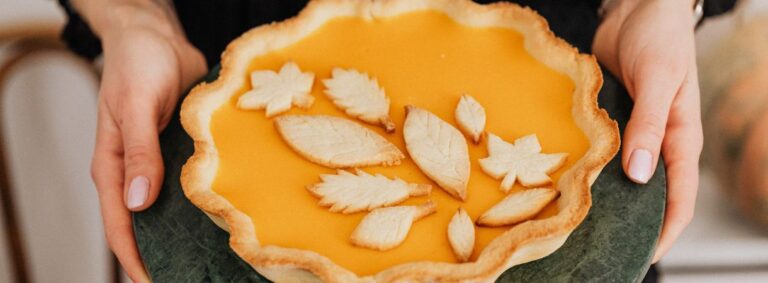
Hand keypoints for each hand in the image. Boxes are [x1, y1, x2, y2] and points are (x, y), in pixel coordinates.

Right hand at [82, 1, 206, 280]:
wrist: (159, 38)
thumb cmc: (137, 66)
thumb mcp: (134, 107)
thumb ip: (137, 154)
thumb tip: (137, 203)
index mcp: (113, 168)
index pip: (119, 225)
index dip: (135, 259)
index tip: (156, 282)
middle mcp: (137, 172)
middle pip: (148, 224)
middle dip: (166, 252)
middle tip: (194, 275)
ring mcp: (162, 165)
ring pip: (174, 208)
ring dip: (190, 230)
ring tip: (217, 256)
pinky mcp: (186, 153)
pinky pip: (195, 185)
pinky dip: (207, 201)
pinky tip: (231, 216)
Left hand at [593, 0, 702, 261]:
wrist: (638, 9)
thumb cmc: (660, 41)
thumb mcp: (659, 83)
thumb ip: (650, 128)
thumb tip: (641, 178)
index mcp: (680, 140)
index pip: (679, 201)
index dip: (664, 233)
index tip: (640, 256)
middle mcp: (656, 144)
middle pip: (647, 197)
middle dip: (629, 223)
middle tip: (596, 243)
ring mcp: (631, 134)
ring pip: (620, 178)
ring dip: (603, 198)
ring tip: (574, 220)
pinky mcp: (609, 122)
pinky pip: (599, 153)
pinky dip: (586, 168)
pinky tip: (562, 181)